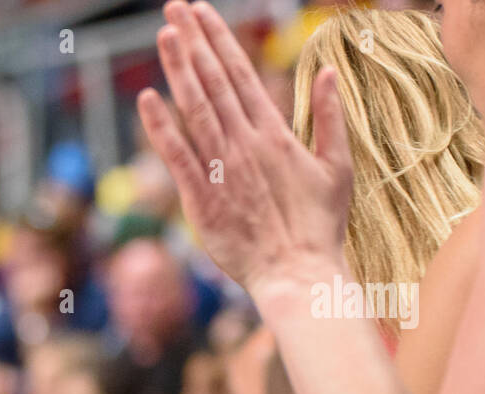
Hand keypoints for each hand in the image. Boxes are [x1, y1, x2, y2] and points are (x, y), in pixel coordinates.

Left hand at [136, 2, 350, 298]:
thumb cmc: (319, 227)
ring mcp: (222, 169)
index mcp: (275, 133)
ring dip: (178, 69)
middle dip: (193, 41)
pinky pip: (178, 157)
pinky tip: (147, 99)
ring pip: (196, 109)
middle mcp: (246, 143)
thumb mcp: (337, 167)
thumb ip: (330, 117)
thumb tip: (328, 71)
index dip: (219, 40)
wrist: (299, 274)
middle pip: (214, 82)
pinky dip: (162, 128)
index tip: (202, 12)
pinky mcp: (202, 199)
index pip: (241, 74)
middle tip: (173, 7)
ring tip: (164, 34)